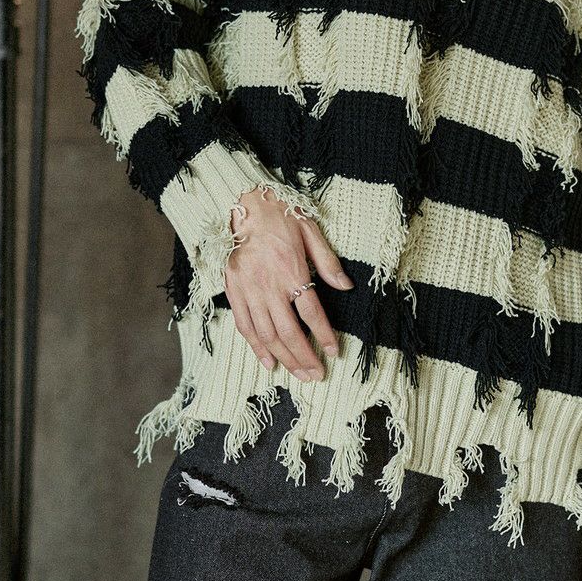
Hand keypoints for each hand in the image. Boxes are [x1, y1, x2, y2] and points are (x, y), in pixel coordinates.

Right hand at [223, 184, 354, 381]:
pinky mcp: (235, 291)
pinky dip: (256, 348)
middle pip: (288, 331)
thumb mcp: (312, 232)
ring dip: (284, 357)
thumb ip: (328, 262)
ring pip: (267, 334)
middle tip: (317, 375)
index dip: (324, 335)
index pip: (311, 312)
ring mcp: (249, 290)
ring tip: (299, 374)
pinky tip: (269, 362)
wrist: (247, 206)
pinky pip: (245, 326)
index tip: (334, 351)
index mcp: (291, 270)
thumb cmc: (282, 217)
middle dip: (304, 357)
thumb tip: (346, 286)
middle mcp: (269, 285)